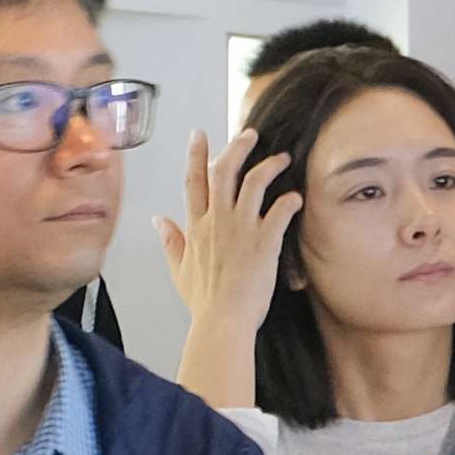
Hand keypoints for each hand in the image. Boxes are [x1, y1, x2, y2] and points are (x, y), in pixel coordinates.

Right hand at [156, 124, 295, 346]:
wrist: (222, 321)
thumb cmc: (204, 301)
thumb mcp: (178, 268)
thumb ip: (170, 240)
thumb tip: (157, 220)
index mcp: (196, 227)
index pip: (194, 182)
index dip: (196, 155)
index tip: (199, 135)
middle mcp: (217, 221)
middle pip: (224, 171)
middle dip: (237, 147)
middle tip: (250, 134)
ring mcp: (241, 229)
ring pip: (253, 182)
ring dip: (269, 165)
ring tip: (282, 158)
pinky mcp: (264, 241)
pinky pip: (279, 211)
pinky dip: (290, 200)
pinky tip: (297, 196)